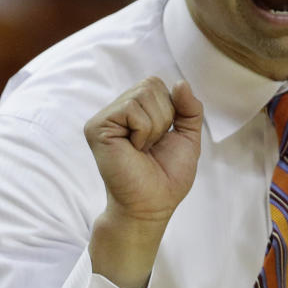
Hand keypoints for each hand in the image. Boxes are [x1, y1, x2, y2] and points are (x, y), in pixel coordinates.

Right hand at [84, 77, 202, 287]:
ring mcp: (105, 118)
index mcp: (135, 110)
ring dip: (154, 127)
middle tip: (151, 145)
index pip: (158, 84)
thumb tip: (181, 82)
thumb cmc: (167, 176)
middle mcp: (117, 110)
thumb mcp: (188, 137)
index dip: (171, 109)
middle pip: (151, 85)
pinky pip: (131, 109)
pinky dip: (143, 131)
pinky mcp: (97, 127)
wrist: (152, 204)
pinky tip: (133, 149)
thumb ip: (190, 108)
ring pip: (143, 95)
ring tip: (142, 148)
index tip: (163, 138)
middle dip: (164, 117)